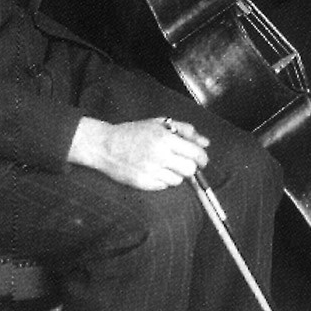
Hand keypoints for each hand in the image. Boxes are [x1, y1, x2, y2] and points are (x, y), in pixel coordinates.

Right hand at [68, 115, 209, 189]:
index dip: (202, 158)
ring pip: (177, 180)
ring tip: (163, 165)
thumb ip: (185, 130)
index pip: (195, 154)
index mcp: (165, 138)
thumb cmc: (133, 132)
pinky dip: (162, 180)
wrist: (104, 145)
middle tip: (183, 163)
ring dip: (175, 174)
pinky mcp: (142, 183)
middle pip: (189, 170)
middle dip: (190, 168)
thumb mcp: (159, 124)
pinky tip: (153, 171)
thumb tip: (205, 142)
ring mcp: (150, 171)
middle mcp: (159, 156)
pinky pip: (163, 186)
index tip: (201, 160)